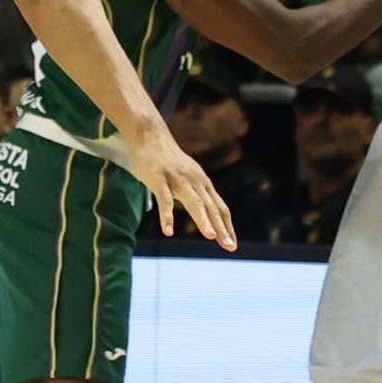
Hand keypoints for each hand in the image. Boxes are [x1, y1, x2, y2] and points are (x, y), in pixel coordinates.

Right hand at [122, 125, 235, 249]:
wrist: (150, 135)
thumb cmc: (168, 161)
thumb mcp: (189, 177)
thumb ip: (197, 194)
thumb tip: (208, 213)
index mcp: (202, 183)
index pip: (219, 207)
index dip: (226, 226)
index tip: (231, 244)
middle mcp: (194, 181)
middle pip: (211, 207)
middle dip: (221, 228)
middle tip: (229, 246)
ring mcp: (177, 179)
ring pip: (193, 202)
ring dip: (203, 220)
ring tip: (210, 237)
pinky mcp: (158, 178)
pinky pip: (164, 199)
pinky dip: (167, 216)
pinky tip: (168, 231)